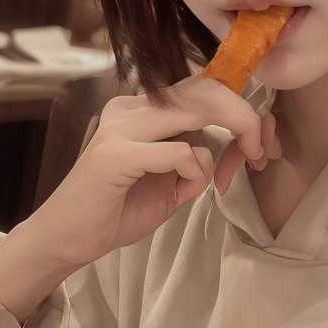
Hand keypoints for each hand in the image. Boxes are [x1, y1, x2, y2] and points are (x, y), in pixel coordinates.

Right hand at [0, 75, 279, 320]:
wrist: (66, 238)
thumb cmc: (116, 211)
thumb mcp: (170, 179)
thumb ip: (198, 156)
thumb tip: (239, 142)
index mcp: (143, 108)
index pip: (204, 88)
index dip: (242, 110)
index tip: (261, 145)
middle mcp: (132, 107)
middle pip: (208, 90)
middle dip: (247, 120)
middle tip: (261, 155)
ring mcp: (122, 127)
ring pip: (199, 111)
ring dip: (229, 144)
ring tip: (225, 177)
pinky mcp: (116, 154)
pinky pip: (183, 152)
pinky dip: (195, 175)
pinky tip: (181, 194)